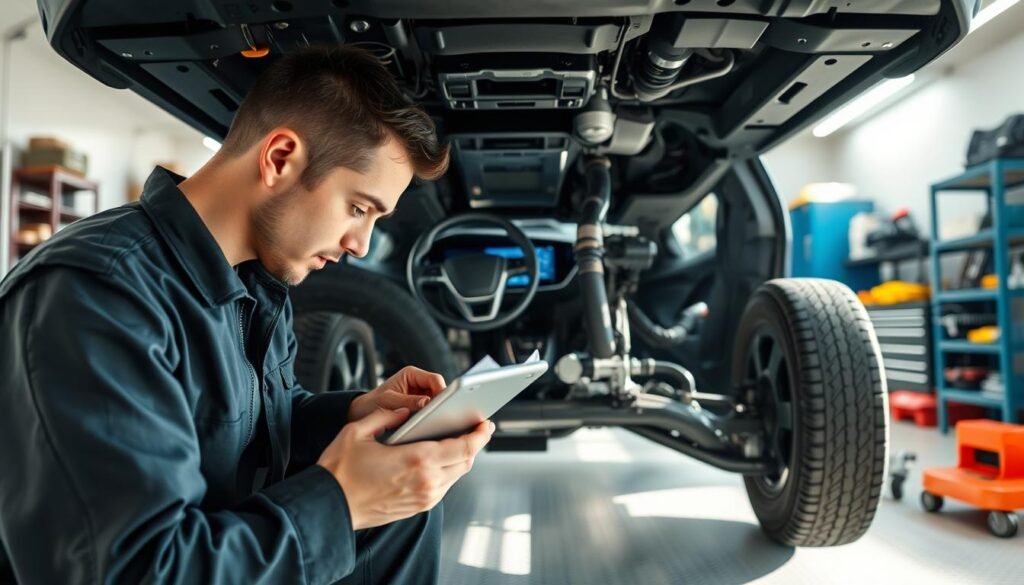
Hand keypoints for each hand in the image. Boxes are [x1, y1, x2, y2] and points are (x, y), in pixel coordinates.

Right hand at [317, 407, 494, 529]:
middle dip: (474, 444)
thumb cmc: (340, 470)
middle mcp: (426, 482)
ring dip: (461, 458)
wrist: (329, 507)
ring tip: (458, 441)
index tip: (486, 424)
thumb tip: (406, 410)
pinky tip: (439, 459)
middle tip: (476, 429)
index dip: (480, 435)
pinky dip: (447, 471)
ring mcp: (423, 498)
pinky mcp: (417, 507)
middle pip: (465, 462)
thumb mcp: (358, 431)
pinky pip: (443, 487)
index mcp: (417, 460)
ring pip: (455, 476)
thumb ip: (387, 416)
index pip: (463, 447)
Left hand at [348, 366, 446, 421]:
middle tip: (441, 416)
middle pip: (439, 390)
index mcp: (411, 374)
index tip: (444, 405)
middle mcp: (418, 382)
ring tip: (433, 422)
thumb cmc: (372, 404)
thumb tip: (427, 403)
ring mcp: (420, 394)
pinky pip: (431, 411)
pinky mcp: (419, 406)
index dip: (442, 391)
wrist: (362, 413)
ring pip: (437, 402)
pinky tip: (429, 426)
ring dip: (436, 411)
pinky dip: (432, 418)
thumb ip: (408, 401)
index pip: (434, 379)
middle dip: (441, 403)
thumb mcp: (388, 402)